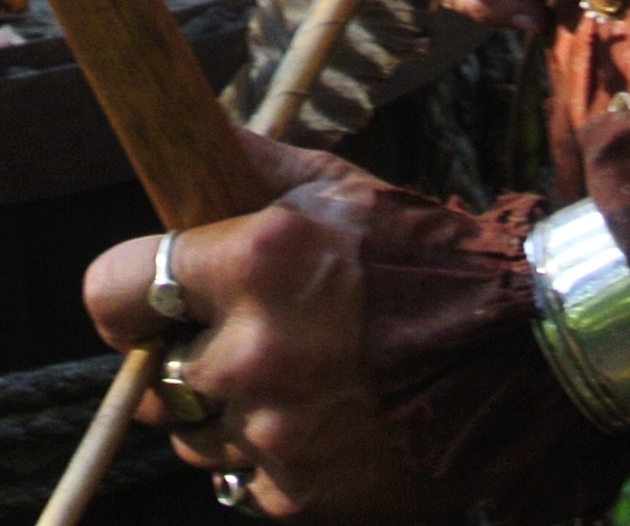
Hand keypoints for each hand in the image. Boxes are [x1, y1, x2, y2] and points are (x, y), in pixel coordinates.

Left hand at [87, 135, 430, 523]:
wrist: (517, 356)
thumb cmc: (424, 260)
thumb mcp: (339, 189)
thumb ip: (253, 168)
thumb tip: (190, 139)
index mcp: (255, 263)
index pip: (112, 290)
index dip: (123, 292)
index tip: (142, 294)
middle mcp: (252, 353)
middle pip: (154, 374)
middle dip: (186, 354)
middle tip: (242, 334)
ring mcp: (274, 435)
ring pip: (195, 436)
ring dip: (225, 410)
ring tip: (291, 377)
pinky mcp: (298, 497)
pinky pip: (243, 481)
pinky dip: (267, 457)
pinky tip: (320, 419)